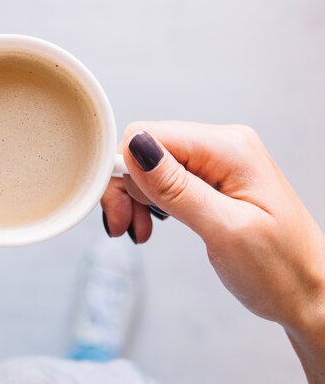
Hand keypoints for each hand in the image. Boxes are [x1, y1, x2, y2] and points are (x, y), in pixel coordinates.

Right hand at [101, 122, 324, 382]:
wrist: (310, 292)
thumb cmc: (281, 269)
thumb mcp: (225, 230)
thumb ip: (177, 188)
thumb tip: (137, 148)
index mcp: (229, 148)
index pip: (148, 134)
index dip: (125, 171)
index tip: (121, 211)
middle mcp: (222, 145)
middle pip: (145, 148)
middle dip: (127, 188)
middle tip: (126, 227)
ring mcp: (217, 161)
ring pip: (150, 164)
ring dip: (135, 198)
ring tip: (140, 230)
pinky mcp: (211, 179)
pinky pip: (164, 178)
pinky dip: (149, 202)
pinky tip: (151, 224)